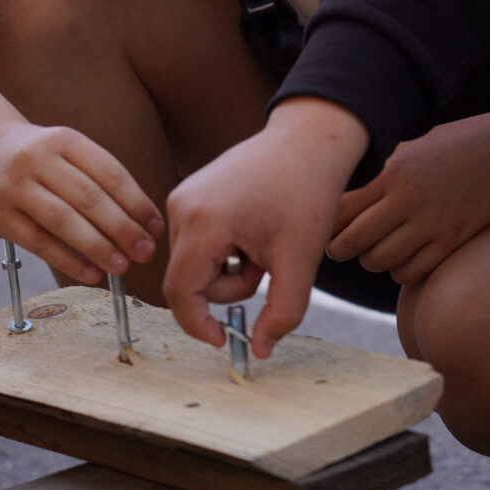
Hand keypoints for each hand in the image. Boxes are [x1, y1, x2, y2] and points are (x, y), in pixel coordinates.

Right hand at [0, 120, 163, 282]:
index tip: (156, 228)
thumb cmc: (41, 157)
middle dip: (122, 228)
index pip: (109, 173)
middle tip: (146, 252)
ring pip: (62, 220)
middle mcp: (37, 159)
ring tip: (122, 266)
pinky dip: (67, 260)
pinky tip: (91, 273)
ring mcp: (14, 187)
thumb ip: (100, 179)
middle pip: (88, 197)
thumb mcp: (69, 150)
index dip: (137, 202)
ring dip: (97, 246)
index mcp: (65, 140)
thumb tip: (143, 223)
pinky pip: (37, 242)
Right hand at [164, 99, 368, 357]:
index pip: (180, 292)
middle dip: (229, 288)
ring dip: (229, 269)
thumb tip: (260, 350)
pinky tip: (254, 230)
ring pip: (194, 262)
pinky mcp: (191, 192)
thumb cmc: (307, 192)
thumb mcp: (300, 260)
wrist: (309, 140)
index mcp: (202, 221)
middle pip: (189, 279)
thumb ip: (282, 313)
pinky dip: (226, 250)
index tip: (224, 339)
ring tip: (265, 245)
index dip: (198, 325)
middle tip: (268, 270)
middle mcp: (181, 206)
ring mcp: (183, 195)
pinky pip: (198, 241)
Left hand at [327, 113, 489, 284]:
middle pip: (355, 240)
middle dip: (340, 248)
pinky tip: (403, 259)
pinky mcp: (452, 241)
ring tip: (374, 252)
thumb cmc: (461, 144)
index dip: (327, 223)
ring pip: (380, 260)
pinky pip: (411, 271)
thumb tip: (356, 197)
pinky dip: (400, 271)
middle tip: (338, 248)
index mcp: (393, 172)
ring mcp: (431, 223)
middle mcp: (407, 199)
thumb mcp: (416, 148)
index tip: (324, 227)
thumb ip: (386, 173)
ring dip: (372, 260)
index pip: (342, 207)